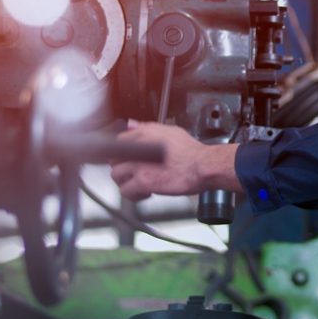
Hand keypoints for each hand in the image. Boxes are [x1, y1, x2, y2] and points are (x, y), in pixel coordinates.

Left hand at [110, 122, 239, 200]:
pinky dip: (133, 194)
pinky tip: (144, 192)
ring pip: (116, 176)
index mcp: (143, 134)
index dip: (122, 153)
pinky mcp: (143, 181)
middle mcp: (138, 148)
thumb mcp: (169, 130)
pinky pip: (126, 190)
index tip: (126, 160)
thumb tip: (131, 124)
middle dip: (122, 167)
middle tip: (132, 173)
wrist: (203, 166)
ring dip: (126, 182)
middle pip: (114, 159)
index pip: (118, 142)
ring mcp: (139, 165)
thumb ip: (146, 127)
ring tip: (138, 184)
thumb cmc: (191, 151)